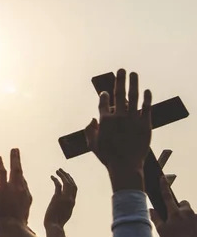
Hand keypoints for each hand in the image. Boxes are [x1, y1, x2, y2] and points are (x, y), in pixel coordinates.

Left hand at [0, 149, 32, 225]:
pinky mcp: (2, 187)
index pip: (23, 185)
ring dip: (14, 158)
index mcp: (27, 198)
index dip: (20, 179)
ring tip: (13, 150)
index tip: (18, 174)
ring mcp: (13, 187)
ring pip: (15, 169)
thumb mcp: (22, 222)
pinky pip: (2, 172)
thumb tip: (22, 222)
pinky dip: (0, 164)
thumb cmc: (15, 228)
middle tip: (17, 152)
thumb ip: (21, 217)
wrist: (11, 227)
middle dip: (18, 162)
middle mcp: (22, 190)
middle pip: (21, 173)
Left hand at [44, 169, 76, 228]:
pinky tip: (52, 176)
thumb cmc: (56, 222)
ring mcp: (65, 198)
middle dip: (67, 176)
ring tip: (57, 170)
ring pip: (66, 183)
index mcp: (72, 203)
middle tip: (62, 171)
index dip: (71, 181)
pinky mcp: (57, 198)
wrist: (54, 226)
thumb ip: (64, 208)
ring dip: (62, 175)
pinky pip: (58, 185)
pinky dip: (55, 179)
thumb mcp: (64, 214)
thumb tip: (60, 206)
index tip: (67, 176)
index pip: (74, 189)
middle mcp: (70, 199)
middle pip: (72, 184)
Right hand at [84, 70, 151, 191]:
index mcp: (105, 121)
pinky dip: (147, 98)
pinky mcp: (145, 124)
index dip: (104, 96)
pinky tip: (147, 91)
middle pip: (118, 93)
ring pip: (133, 96)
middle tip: (121, 70)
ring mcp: (133, 119)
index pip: (103, 102)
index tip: (105, 93)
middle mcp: (118, 117)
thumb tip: (92, 119)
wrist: (126, 166)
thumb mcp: (92, 145)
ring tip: (133, 73)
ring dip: (133, 83)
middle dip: (119, 80)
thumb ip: (89, 131)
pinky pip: (146, 108)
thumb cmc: (108, 157)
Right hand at [151, 177, 196, 236]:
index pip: (167, 196)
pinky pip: (194, 221)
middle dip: (179, 207)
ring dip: (185, 217)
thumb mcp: (162, 231)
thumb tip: (151, 210)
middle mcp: (186, 212)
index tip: (162, 177)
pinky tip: (188, 234)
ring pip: (189, 213)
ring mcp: (195, 218)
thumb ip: (156, 218)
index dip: (164, 186)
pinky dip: (191, 225)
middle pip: (183, 203)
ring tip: (182, 230)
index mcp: (174, 213)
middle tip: (174, 218)